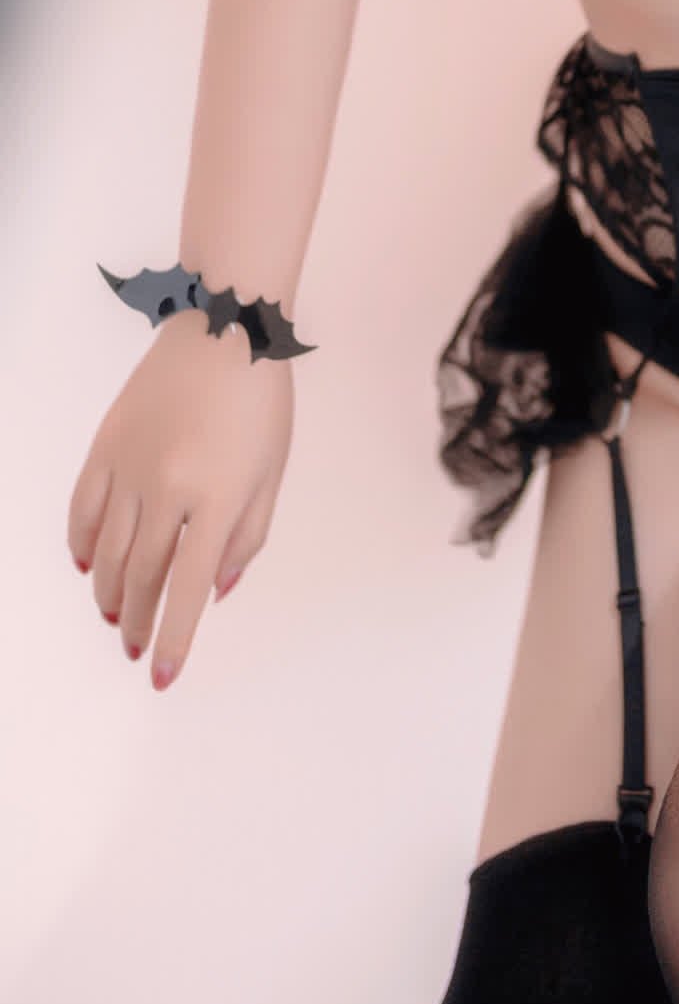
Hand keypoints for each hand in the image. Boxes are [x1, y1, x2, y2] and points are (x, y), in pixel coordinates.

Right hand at [68, 311, 295, 689]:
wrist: (224, 328)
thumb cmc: (260, 400)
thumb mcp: (271, 472)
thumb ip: (247, 537)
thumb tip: (215, 591)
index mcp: (217, 498)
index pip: (188, 589)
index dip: (176, 639)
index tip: (163, 675)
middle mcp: (167, 488)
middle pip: (143, 577)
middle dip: (139, 622)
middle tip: (137, 647)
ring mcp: (130, 466)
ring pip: (109, 552)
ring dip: (109, 594)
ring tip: (116, 616)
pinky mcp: (106, 445)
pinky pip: (84, 509)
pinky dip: (83, 543)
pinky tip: (89, 564)